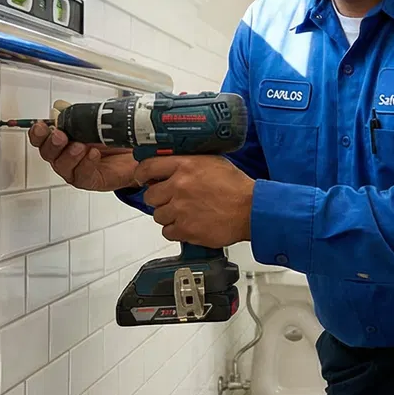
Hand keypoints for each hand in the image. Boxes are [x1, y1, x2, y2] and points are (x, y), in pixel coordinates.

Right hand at [27, 121, 141, 191]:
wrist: (133, 155)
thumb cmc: (110, 141)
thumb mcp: (94, 124)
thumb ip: (76, 116)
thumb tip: (59, 106)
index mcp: (61, 140)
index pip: (42, 138)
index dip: (38, 133)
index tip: (41, 126)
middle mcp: (64, 156)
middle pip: (48, 153)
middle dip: (52, 143)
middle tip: (60, 136)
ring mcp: (75, 170)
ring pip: (62, 166)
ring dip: (69, 155)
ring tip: (80, 146)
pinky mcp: (88, 180)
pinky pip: (82, 175)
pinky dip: (86, 164)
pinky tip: (93, 154)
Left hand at [132, 155, 253, 247]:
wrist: (252, 210)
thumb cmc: (237, 187)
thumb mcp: (213, 162)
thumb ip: (189, 162)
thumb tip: (170, 164)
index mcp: (185, 166)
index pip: (147, 166)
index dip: (142, 174)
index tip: (143, 179)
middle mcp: (179, 186)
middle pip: (150, 195)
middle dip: (159, 199)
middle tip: (173, 200)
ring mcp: (181, 209)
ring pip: (158, 215)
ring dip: (169, 215)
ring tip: (186, 213)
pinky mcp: (185, 229)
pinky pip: (167, 232)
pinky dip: (176, 230)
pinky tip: (189, 224)